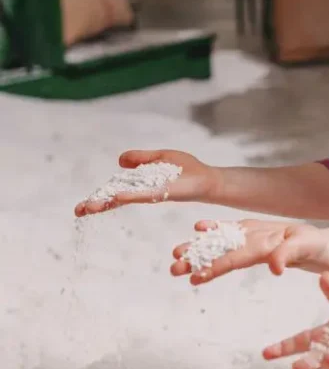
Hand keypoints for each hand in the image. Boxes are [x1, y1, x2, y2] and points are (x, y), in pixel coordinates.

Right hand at [75, 150, 217, 216]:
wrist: (210, 179)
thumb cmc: (189, 169)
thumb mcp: (162, 157)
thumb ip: (142, 158)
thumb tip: (119, 161)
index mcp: (141, 184)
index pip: (115, 191)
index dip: (99, 197)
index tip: (81, 208)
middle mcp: (145, 191)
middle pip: (117, 198)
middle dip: (98, 203)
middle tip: (78, 211)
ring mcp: (154, 193)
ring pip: (127, 198)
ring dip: (108, 202)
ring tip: (90, 207)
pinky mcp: (166, 193)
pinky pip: (145, 194)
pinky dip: (132, 195)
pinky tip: (118, 197)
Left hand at [170, 219, 327, 284]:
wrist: (313, 242)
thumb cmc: (311, 246)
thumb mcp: (302, 248)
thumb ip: (287, 255)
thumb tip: (275, 268)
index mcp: (260, 253)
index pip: (233, 262)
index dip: (214, 268)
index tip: (195, 277)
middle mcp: (249, 248)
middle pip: (219, 256)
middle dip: (196, 262)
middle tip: (174, 269)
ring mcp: (248, 239)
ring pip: (219, 244)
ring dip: (198, 248)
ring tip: (176, 254)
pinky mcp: (250, 230)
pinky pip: (229, 229)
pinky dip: (213, 228)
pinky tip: (198, 228)